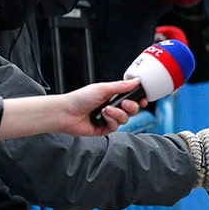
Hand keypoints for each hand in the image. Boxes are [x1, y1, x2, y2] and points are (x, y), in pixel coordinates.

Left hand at [0, 77, 143, 139]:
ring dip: (117, 113)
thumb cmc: (80, 98)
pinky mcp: (104, 129)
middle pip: (133, 109)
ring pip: (125, 119)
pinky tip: (102, 116)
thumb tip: (137, 80)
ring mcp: (109, 118)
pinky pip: (116, 127)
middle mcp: (113, 107)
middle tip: (124, 103)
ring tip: (106, 109)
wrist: (66, 113)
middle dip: (131, 106)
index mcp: (113, 96)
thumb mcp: (103, 88)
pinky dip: (111, 121)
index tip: (142, 99)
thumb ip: (122, 86)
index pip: (132, 98)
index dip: (139, 99)